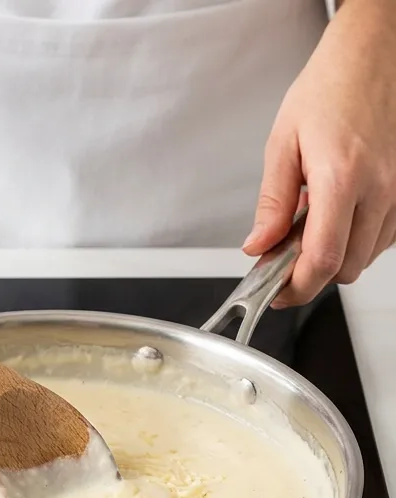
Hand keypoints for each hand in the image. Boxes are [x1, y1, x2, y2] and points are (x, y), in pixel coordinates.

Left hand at [244, 0, 395, 307]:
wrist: (372, 58)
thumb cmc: (329, 89)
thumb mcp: (282, 144)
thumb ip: (271, 202)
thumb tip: (258, 246)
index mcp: (342, 178)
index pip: (323, 259)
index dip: (297, 287)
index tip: (275, 293)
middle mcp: (380, 189)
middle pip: (348, 266)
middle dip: (312, 274)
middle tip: (280, 259)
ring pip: (369, 255)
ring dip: (336, 256)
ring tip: (305, 226)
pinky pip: (385, 234)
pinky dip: (358, 239)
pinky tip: (334, 216)